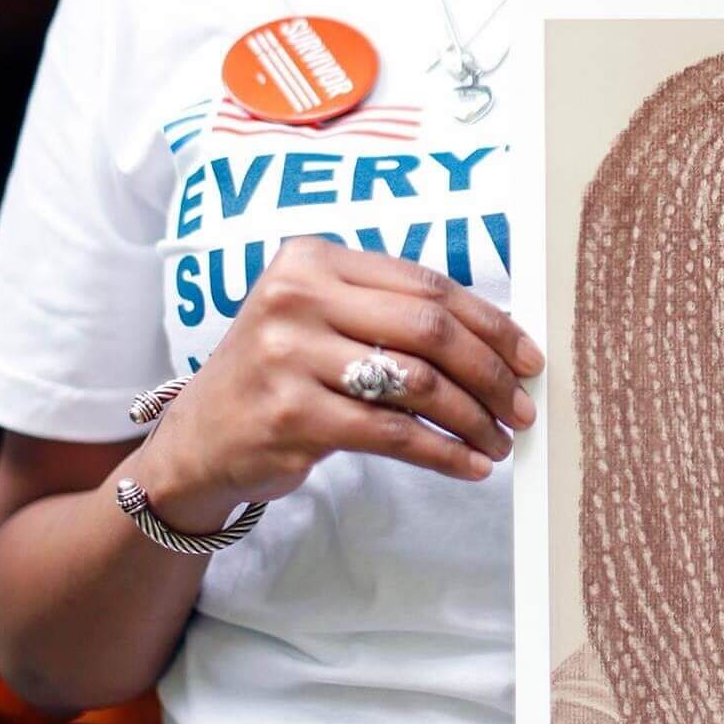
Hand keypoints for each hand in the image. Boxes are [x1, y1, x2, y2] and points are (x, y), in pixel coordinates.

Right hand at [132, 238, 543, 522]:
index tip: (526, 356)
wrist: (196, 441)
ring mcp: (289, 356)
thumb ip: (390, 312)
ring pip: (417, 384)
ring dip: (472, 417)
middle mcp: (298, 298)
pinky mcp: (291, 417)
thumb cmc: (280, 373)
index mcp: (314, 259)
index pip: (427, 284)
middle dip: (490, 371)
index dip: (489, 321)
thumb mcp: (322, 318)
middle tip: (522, 404)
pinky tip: (469, 464)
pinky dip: (443, 452)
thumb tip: (497, 340)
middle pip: (429, 329)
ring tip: (500, 439)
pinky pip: (392, 434)